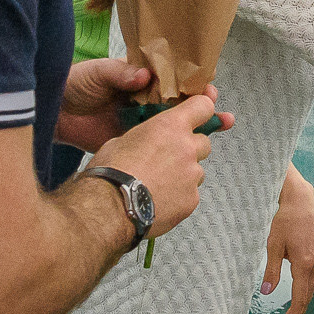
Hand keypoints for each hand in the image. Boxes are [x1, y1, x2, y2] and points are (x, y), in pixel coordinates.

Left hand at [55, 58, 229, 151]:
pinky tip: (192, 155)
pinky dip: (176, 151)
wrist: (53, 113)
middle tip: (222, 114)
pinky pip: (158, 145)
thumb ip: (120, 73)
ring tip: (222, 127)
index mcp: (143, 80)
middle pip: (183, 105)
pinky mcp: (132, 142)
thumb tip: (145, 76)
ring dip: (199, 129)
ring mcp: (141, 123)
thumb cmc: (75, 84)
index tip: (209, 87)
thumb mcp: (98, 72)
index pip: (175, 80)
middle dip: (206, 108)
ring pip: (176, 127)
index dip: (194, 83)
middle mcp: (146, 101)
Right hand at [84, 93, 221, 239]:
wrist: (110, 207)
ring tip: (159, 183)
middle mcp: (187, 148)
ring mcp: (192, 175)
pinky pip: (191, 194)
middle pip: (204, 142)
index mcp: (170, 126)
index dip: (201, 109)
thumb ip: (146, 136)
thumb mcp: (122, 139)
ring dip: (184, 174)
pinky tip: (159, 199)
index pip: (203, 106)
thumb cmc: (111, 173)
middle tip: (169, 158)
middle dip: (190, 148)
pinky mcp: (191, 199)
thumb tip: (145, 142)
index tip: (199, 114)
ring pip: (197, 171)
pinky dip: (179, 196)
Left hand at [263, 166, 313, 313]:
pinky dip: (307, 289)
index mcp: (304, 264)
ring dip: (304, 301)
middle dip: (300, 311)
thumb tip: (266, 291)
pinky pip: (313, 278)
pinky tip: (300, 292)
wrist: (300, 201)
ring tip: (293, 313)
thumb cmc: (284, 220)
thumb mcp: (273, 245)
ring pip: (312, 286)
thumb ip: (271, 270)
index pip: (300, 297)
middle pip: (308, 294)